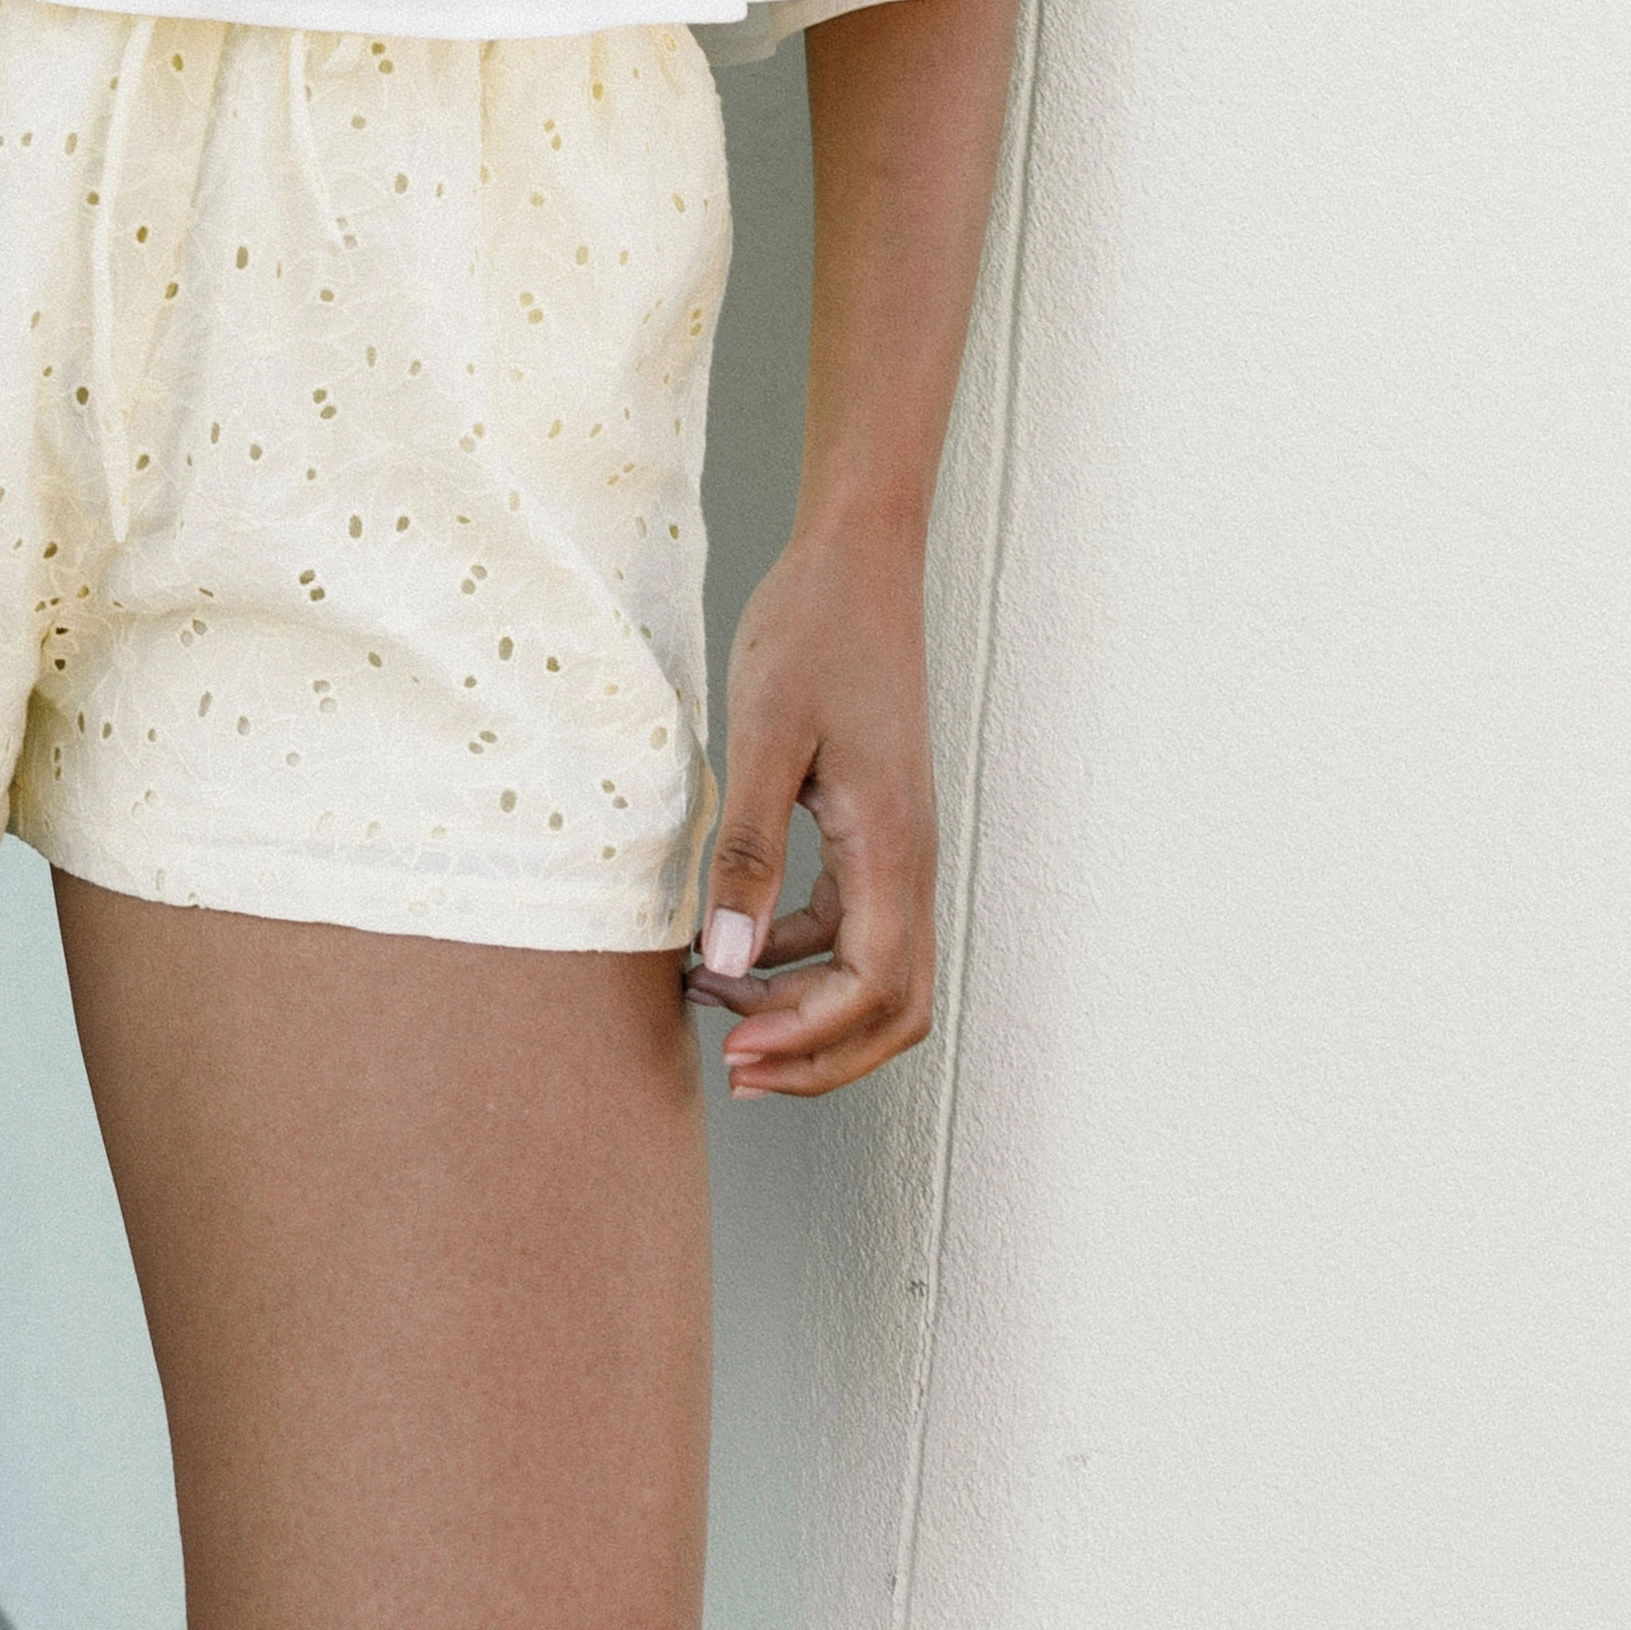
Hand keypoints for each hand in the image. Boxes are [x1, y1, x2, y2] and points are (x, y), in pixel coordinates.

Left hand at [679, 516, 936, 1099]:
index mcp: (889, 845)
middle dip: (821, 1055)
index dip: (808, 1038)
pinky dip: (801, 960)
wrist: (856, 559)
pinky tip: (733, 948)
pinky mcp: (876, 829)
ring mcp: (898, 847)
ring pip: (880, 977)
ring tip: (720, 1013)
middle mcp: (909, 859)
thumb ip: (748, 851)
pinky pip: (853, 927)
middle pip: (895, 1008)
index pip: (873, 987)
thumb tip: (728, 959)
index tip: (735, 1053)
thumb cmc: (812, 630)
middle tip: (736, 1070)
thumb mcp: (763, 737)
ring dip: (811, 1014)